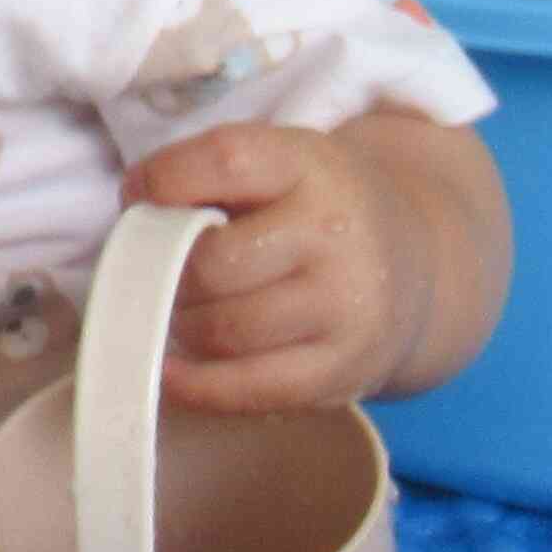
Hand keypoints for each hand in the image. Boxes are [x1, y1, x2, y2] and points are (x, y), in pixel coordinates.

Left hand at [121, 113, 507, 415]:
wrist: (416, 266)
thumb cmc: (315, 212)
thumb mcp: (277, 163)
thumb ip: (206, 175)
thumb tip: (135, 212)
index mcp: (311, 164)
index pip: (226, 161)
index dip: (164, 181)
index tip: (139, 196)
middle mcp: (335, 233)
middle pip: (211, 265)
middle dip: (165, 273)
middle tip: (162, 272)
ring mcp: (344, 307)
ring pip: (223, 332)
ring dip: (183, 327)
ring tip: (185, 311)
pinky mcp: (341, 371)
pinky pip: (249, 390)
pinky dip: (196, 385)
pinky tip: (172, 370)